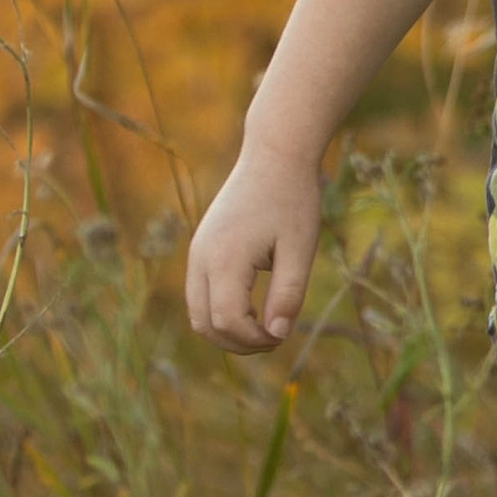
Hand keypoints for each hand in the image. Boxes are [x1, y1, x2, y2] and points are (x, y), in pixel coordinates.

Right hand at [185, 140, 325, 351]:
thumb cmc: (292, 199)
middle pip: (205, 324)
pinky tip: (255, 308)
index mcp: (223, 260)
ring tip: (267, 327)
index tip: (284, 334)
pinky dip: (221, 311)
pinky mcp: (201, 248)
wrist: (274, 154)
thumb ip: (288, 295)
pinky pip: (200, 294)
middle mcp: (200, 259)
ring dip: (228, 329)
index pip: (227, 321)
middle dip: (239, 342)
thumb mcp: (299, 249)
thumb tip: (278, 334)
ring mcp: (196, 253)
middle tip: (276, 338)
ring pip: (197, 312)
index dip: (255, 339)